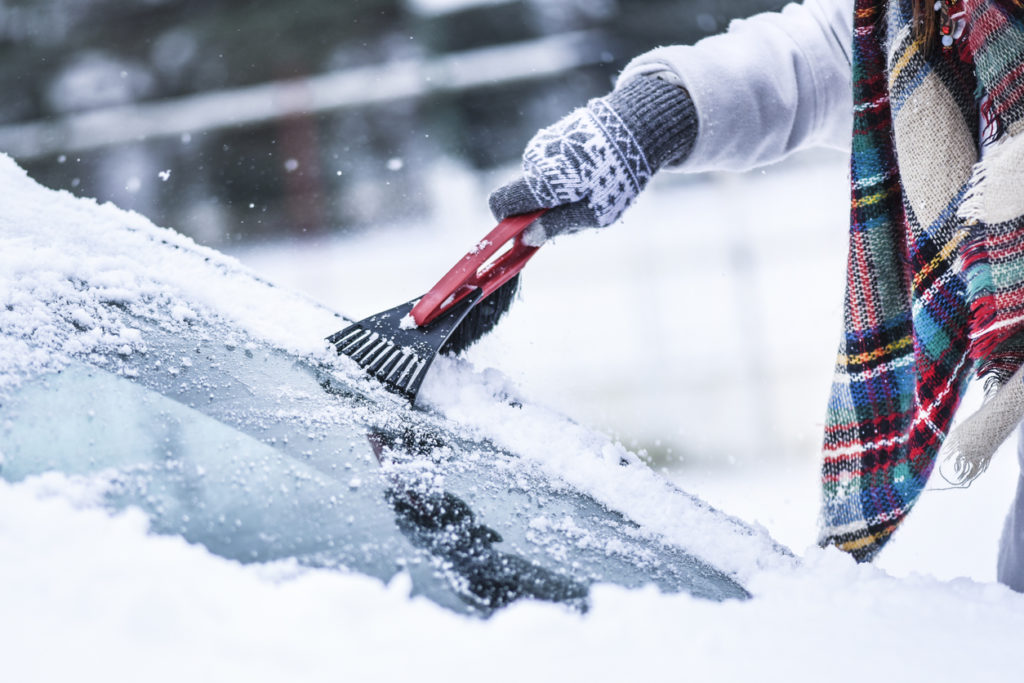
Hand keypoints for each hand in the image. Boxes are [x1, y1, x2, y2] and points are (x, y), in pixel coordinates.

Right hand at [489, 75, 696, 243]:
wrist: (637, 126)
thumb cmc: (618, 177)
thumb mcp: (593, 213)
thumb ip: (556, 226)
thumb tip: (526, 238)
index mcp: (540, 181)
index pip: (500, 204)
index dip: (507, 222)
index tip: (528, 231)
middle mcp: (534, 159)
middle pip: (523, 195)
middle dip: (541, 209)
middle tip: (577, 210)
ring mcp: (542, 144)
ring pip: (538, 181)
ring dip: (557, 192)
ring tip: (591, 187)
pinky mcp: (553, 135)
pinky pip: (549, 165)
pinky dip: (564, 174)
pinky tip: (591, 170)